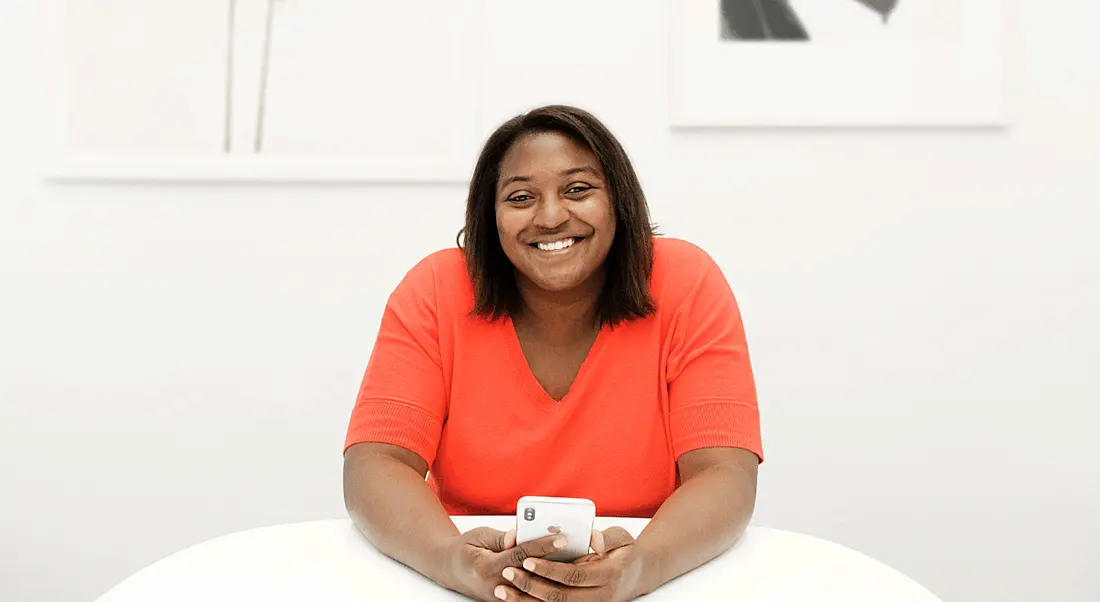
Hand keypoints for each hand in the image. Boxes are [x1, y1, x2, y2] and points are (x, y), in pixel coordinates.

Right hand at [440, 526, 569, 601]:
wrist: (451, 570)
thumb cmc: (465, 550)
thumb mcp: (479, 536)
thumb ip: (500, 538)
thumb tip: (517, 535)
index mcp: (487, 568)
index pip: (521, 556)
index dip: (542, 547)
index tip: (561, 538)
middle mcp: (496, 587)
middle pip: (532, 575)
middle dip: (555, 562)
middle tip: (575, 551)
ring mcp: (502, 597)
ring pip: (535, 590)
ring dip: (554, 576)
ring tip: (575, 562)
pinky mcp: (507, 601)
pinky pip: (530, 595)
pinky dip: (546, 584)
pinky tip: (561, 574)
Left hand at [494, 526, 642, 601]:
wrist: (638, 575)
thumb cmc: (626, 552)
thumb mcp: (623, 538)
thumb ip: (608, 537)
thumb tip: (594, 539)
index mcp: (608, 576)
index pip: (573, 576)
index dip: (548, 570)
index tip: (527, 560)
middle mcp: (600, 598)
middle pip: (559, 597)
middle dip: (530, 586)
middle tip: (508, 573)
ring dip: (526, 601)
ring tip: (503, 590)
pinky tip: (515, 600)